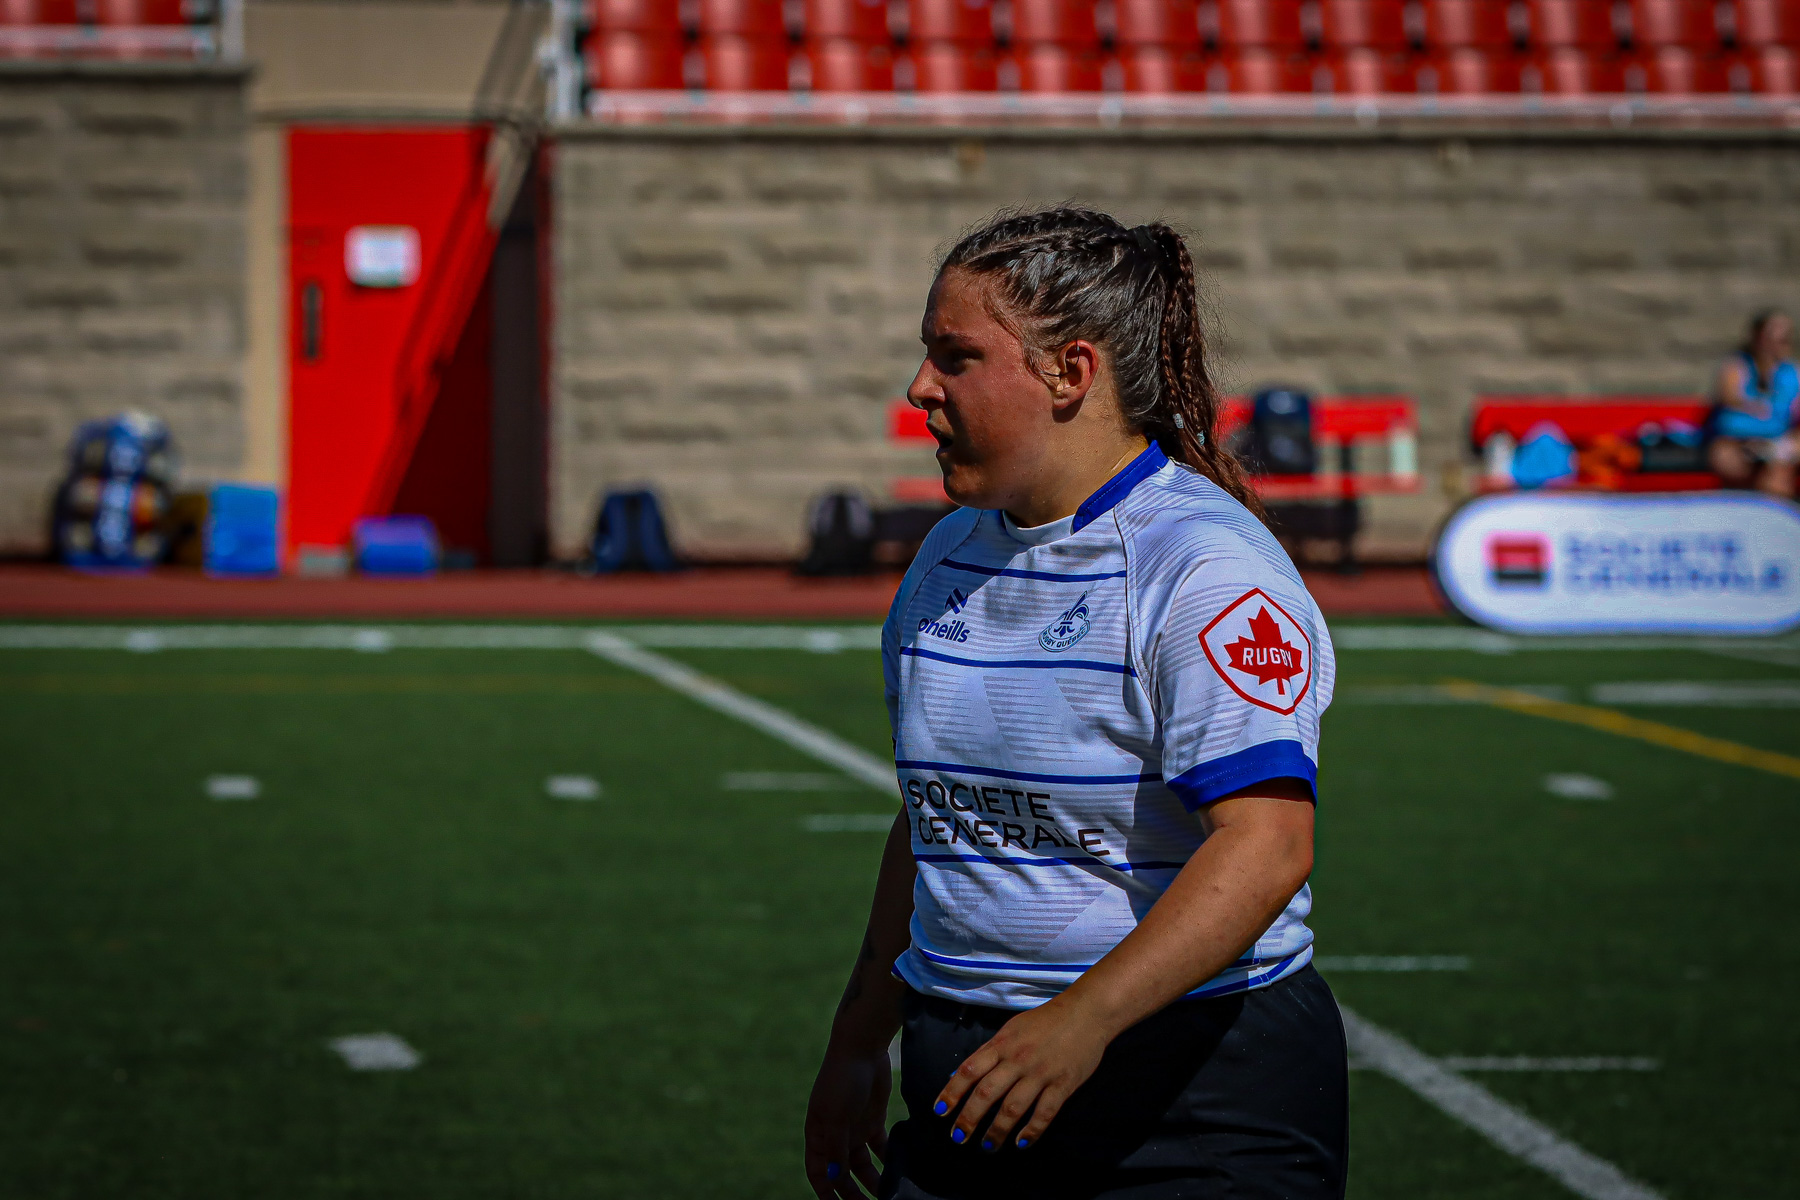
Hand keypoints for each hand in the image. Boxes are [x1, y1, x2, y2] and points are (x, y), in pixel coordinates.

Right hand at [804, 1045, 890, 1198]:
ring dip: (872, 1182)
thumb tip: (834, 1178)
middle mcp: (835, 1136)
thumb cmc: (841, 1080)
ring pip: (863, 1165)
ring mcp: (854, 1128)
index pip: (818, 1173)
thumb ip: (836, 1149)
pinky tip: (900, 1170)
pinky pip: (881, 1148)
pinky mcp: (874, 1119)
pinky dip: (888, 1159)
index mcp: (818, 1135)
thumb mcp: (836, 1116)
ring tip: (887, 1196)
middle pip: (842, 1174)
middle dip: (853, 1194)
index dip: (825, 1193)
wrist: (862, 1047)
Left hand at [932, 996, 1108, 1152]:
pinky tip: (1022, 1143)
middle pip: (986, 1093)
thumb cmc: (1045, 1020)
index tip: (940, 1112)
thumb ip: (988, 1051)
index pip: (969, 1070)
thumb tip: (961, 1073)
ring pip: (1012, 1108)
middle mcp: (1017, 1060)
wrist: (1086, 1012)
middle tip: (958, 1137)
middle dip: (969, 1118)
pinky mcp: (1063, 1085)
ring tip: (988, 1146)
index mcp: (1002, 1044)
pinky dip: (1031, 1131)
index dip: (952, 1092)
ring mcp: (1040, 1074)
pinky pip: (1044, 1113)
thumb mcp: (1012, 1028)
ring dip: (997, 1131)